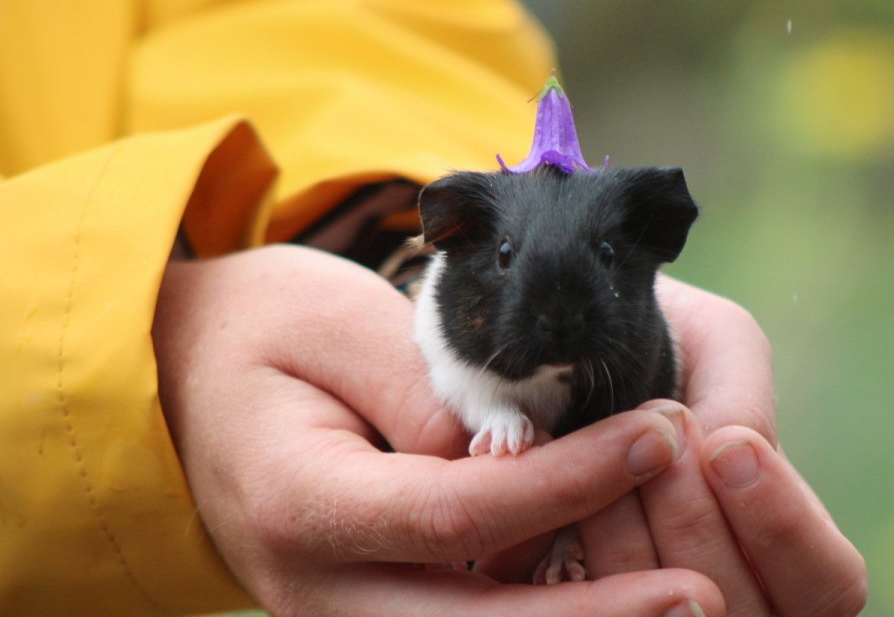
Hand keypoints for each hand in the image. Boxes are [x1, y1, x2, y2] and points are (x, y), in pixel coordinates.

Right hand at [152, 245, 725, 616]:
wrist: (176, 380)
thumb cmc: (258, 331)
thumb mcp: (334, 323)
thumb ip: (426, 391)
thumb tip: (520, 458)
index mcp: (300, 503)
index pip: (458, 511)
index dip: (569, 482)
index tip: (661, 435)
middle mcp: (318, 588)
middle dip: (595, 614)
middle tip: (700, 591)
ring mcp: (340, 613)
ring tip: (679, 604)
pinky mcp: (368, 608)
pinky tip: (613, 600)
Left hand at [485, 278, 866, 616]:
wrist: (564, 343)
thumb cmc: (657, 343)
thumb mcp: (718, 344)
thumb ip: (741, 397)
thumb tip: (729, 457)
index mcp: (782, 544)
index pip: (830, 583)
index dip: (784, 527)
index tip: (727, 450)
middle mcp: (731, 591)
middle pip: (743, 608)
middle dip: (693, 522)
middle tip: (653, 445)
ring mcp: (659, 603)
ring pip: (669, 615)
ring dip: (629, 540)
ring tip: (600, 469)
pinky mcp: (589, 605)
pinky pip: (592, 611)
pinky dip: (570, 565)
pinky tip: (551, 515)